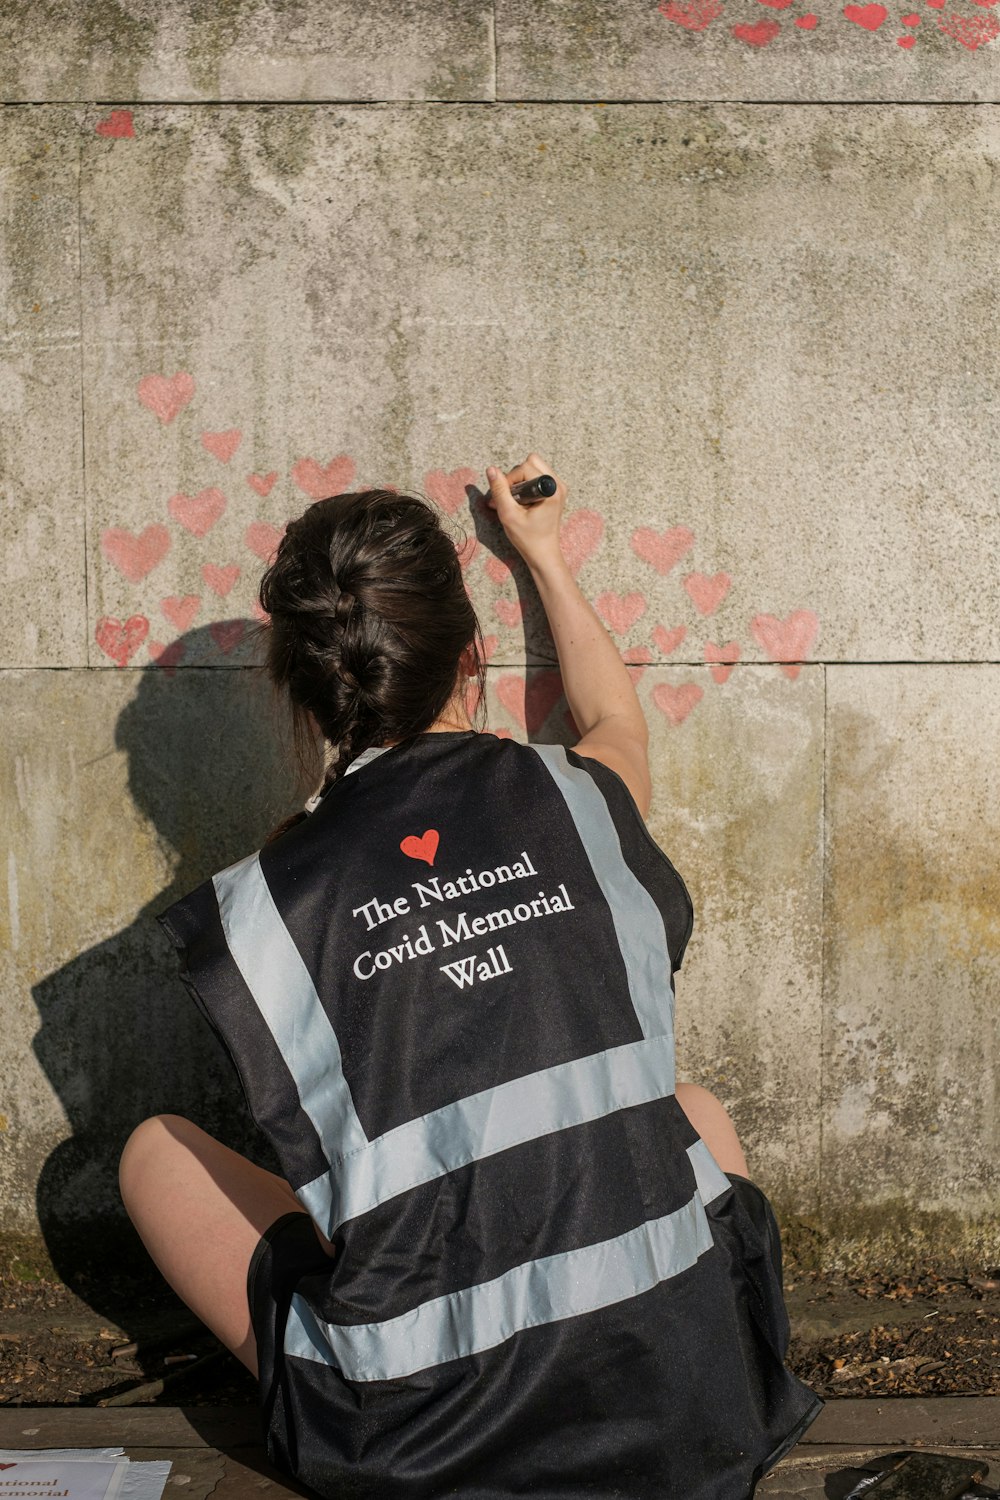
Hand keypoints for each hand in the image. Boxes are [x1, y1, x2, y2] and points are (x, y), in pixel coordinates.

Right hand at [484, 453, 568, 572]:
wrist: (543, 553)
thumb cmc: (527, 538)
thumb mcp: (508, 515)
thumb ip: (499, 490)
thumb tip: (491, 470)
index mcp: (551, 491)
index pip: (524, 468)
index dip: (509, 480)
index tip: (505, 498)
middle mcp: (558, 485)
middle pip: (531, 461)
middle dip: (516, 477)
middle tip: (511, 498)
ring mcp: (558, 487)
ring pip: (533, 466)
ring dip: (520, 480)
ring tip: (516, 501)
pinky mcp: (555, 491)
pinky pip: (537, 476)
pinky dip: (526, 484)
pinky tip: (523, 501)